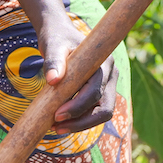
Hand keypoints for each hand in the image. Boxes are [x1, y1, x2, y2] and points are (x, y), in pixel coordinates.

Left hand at [37, 16, 118, 134]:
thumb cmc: (57, 38)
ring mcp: (107, 85)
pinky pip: (93, 111)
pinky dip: (79, 120)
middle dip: (81, 121)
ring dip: (80, 124)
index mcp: (104, 63)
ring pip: (101, 113)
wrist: (60, 34)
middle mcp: (110, 75)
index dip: (77, 107)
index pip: (96, 92)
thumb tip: (53, 80)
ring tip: (55, 128)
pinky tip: (59, 123)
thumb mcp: (52, 45)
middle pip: (105, 108)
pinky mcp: (99, 92)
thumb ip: (53, 61)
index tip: (56, 115)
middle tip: (55, 127)